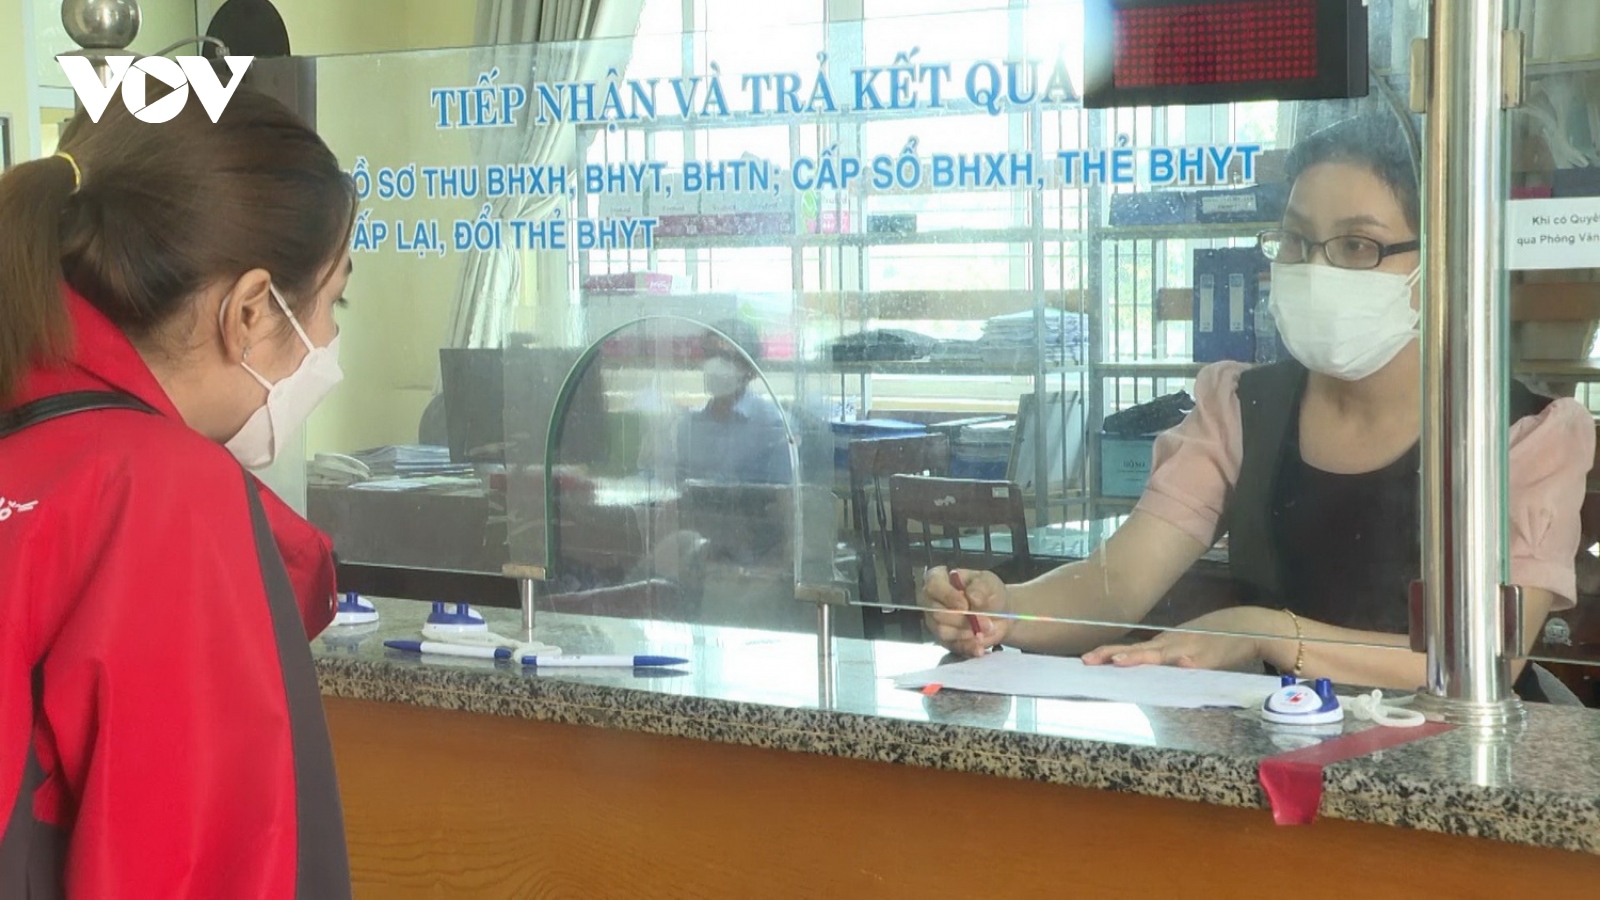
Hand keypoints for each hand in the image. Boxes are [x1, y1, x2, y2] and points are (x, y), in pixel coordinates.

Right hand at [921, 566, 1009, 656]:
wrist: (1000, 614)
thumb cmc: (989, 593)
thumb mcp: (989, 583)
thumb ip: (980, 587)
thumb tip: (971, 596)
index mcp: (939, 579)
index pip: (933, 585)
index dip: (947, 596)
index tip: (965, 604)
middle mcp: (932, 601)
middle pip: (937, 613)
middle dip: (963, 619)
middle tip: (986, 622)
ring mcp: (936, 622)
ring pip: (943, 631)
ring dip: (967, 633)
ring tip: (987, 630)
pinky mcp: (945, 640)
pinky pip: (952, 646)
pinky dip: (968, 647)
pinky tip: (980, 648)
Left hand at [1082, 607, 1276, 672]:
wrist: (1246, 626)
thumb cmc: (1212, 638)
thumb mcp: (1183, 644)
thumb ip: (1164, 654)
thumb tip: (1139, 661)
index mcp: (1165, 643)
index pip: (1132, 649)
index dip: (1109, 653)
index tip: (1087, 658)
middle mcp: (1172, 644)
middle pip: (1139, 651)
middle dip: (1113, 655)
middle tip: (1088, 660)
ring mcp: (1190, 649)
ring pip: (1160, 655)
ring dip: (1140, 658)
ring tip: (1119, 662)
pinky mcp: (1209, 658)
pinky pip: (1192, 663)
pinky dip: (1184, 664)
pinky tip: (1177, 666)